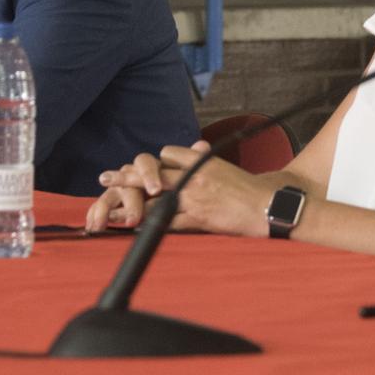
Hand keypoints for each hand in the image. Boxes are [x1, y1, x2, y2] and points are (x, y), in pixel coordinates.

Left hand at [91, 142, 270, 237]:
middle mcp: (196, 175)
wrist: (270, 205)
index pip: (168, 154)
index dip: (153, 162)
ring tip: (111, 208)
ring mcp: (196, 197)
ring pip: (155, 197)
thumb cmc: (249, 188)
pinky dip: (150, 225)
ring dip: (131, 203)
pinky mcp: (200, 217)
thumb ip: (205, 160)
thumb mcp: (225, 167)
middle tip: (105, 178)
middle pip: (152, 171)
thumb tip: (195, 146)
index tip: (138, 167)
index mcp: (202, 160)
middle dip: (127, 176)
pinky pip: (168, 221)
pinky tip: (135, 228)